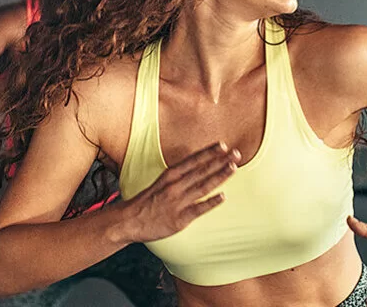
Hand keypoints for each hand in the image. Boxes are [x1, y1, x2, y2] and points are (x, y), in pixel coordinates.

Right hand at [112, 143, 238, 243]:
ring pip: (203, 187)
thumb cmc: (147, 202)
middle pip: (202, 171)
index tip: (223, 145)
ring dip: (219, 176)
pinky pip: (198, 209)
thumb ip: (180, 176)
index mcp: (170, 175)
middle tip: (237, 153)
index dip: (209, 152)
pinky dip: (211, 202)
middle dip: (220, 161)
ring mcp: (178, 202)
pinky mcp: (179, 218)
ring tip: (233, 168)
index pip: (193, 161)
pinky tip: (223, 196)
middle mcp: (175, 186)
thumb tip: (198, 167)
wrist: (128, 221)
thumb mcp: (162, 182)